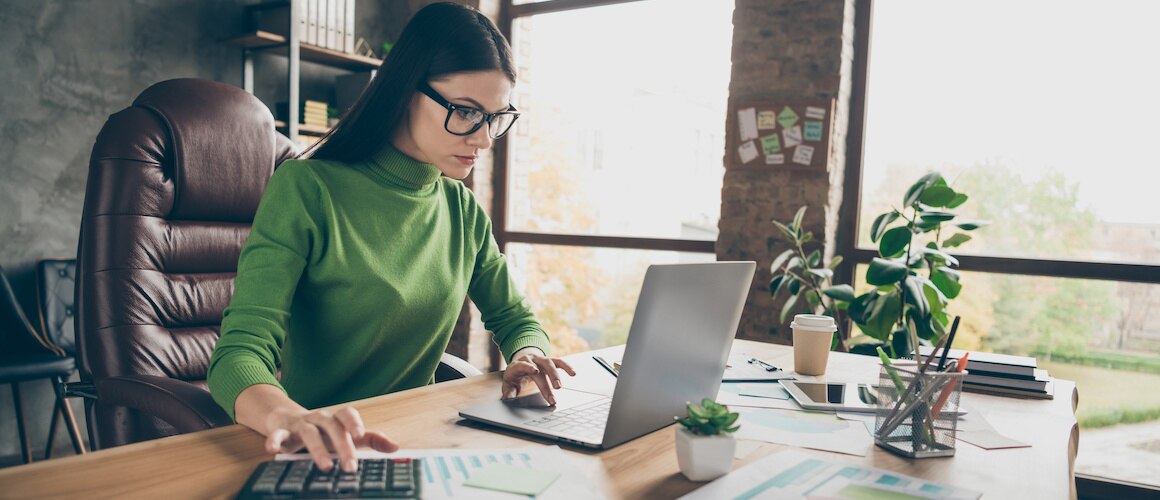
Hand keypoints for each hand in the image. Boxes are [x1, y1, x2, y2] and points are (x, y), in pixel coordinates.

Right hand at [265, 406, 398, 472]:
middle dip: (342, 446)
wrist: (287, 421)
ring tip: (325, 466)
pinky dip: (275, 440)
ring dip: (317, 449)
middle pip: (332, 427)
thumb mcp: (346, 435)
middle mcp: (320, 418)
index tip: (360, 434)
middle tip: (350, 465)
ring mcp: (301, 424)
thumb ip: (371, 440)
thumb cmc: (324, 432)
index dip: (354, 422)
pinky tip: (273, 450)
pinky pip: (278, 435)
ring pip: (309, 433)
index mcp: (336, 419)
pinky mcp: (282, 432)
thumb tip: (395, 447)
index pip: (347, 414)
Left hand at [501, 347, 575, 405]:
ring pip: (550, 364)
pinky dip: (566, 367)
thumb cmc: (514, 376)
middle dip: (546, 382)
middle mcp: (530, 360)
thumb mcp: (508, 383)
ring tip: (560, 387)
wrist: (521, 362)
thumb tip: (508, 398)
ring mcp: (540, 360)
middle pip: (539, 368)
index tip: (535, 371)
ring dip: (556, 375)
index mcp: (518, 365)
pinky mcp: (549, 361)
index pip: (522, 364)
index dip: (528, 367)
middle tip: (552, 395)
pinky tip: (573, 373)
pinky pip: (559, 362)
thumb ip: (508, 391)